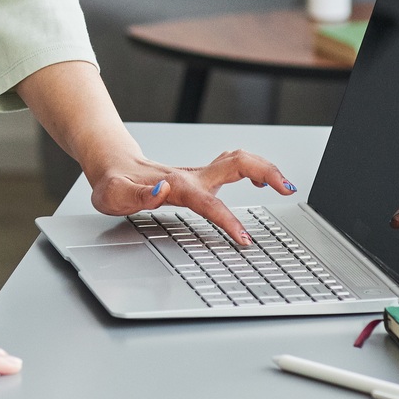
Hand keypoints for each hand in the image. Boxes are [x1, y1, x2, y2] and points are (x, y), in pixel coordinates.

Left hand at [89, 149, 296, 244]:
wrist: (111, 165)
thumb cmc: (113, 184)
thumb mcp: (113, 195)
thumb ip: (136, 196)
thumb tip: (162, 192)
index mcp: (175, 185)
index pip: (209, 203)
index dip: (227, 220)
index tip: (244, 238)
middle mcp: (192, 176)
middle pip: (236, 163)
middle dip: (264, 172)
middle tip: (287, 189)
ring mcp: (198, 174)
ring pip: (239, 160)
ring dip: (265, 168)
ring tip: (286, 185)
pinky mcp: (201, 176)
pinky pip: (234, 166)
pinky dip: (255, 170)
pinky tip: (263, 183)